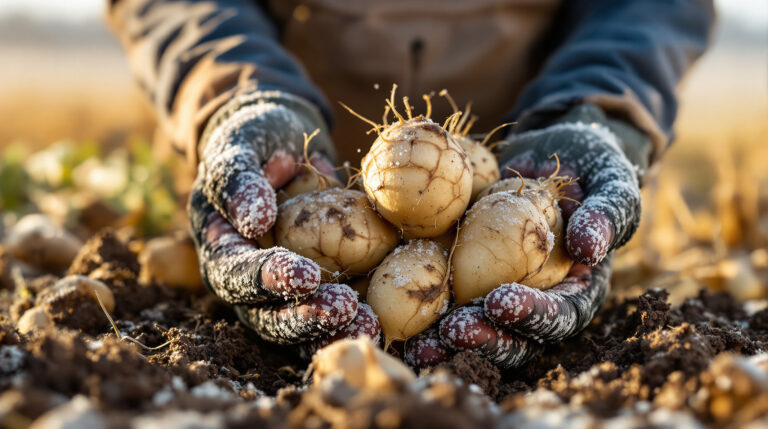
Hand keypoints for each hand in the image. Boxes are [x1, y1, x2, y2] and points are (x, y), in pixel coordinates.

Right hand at [188, 92, 379, 348]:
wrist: (280, 147)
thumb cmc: (254, 143)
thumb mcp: (240, 150)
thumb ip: (238, 181)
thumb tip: (253, 221)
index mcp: (220, 249)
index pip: (236, 273)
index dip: (268, 279)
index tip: (307, 275)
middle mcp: (246, 281)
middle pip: (266, 316)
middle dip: (305, 318)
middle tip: (345, 309)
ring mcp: (278, 293)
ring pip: (297, 326)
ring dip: (333, 331)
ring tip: (368, 326)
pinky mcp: (310, 293)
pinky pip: (325, 318)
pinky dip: (349, 325)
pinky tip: (378, 324)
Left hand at [406, 104, 648, 369]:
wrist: (556, 150)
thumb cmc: (593, 165)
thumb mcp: (611, 181)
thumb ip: (607, 213)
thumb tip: (590, 249)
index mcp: (576, 289)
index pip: (559, 314)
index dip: (532, 315)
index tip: (501, 302)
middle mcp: (538, 299)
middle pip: (512, 335)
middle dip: (482, 338)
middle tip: (451, 333)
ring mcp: (500, 290)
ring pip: (476, 328)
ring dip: (446, 341)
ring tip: (417, 347)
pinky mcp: (469, 276)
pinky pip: (447, 297)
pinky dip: (423, 310)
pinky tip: (395, 317)